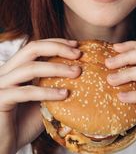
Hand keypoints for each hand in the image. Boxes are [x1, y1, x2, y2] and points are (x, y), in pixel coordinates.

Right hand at [0, 38, 80, 153]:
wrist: (3, 148)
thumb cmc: (23, 123)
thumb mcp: (42, 99)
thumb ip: (53, 85)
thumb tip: (79, 72)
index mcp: (15, 68)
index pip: (36, 46)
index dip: (56, 42)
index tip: (76, 45)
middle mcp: (6, 72)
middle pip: (32, 48)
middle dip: (57, 48)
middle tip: (78, 54)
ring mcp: (1, 85)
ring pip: (30, 68)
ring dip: (57, 68)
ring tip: (77, 72)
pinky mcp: (0, 100)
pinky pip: (26, 92)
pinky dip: (47, 92)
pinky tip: (64, 94)